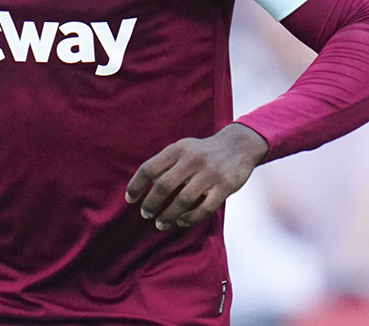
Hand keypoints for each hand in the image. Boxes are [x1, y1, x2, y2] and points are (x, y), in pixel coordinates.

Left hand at [125, 123, 267, 230]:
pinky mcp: (225, 186)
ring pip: (182, 200)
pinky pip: (204, 209)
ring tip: (160, 224)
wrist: (239, 145)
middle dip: (151, 204)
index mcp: (178, 149)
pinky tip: (181, 222)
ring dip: (168, 215)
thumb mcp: (183, 148)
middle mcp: (192, 160)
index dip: (136, 185)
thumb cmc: (203, 151)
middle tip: (145, 214)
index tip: (130, 199)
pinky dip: (190, 218)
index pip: (149, 168)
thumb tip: (144, 187)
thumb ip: (166, 163)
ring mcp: (210, 173)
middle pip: (163, 186)